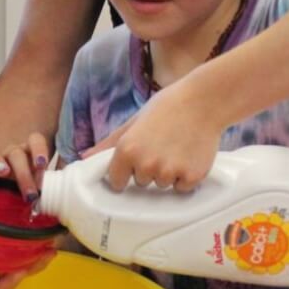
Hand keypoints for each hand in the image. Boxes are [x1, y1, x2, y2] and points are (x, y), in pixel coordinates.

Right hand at [0, 132, 51, 199]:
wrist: (8, 196)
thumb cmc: (30, 189)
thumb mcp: (41, 185)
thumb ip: (51, 184)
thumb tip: (64, 192)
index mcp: (30, 152)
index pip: (35, 141)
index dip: (39, 150)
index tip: (42, 164)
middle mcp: (14, 152)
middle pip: (17, 154)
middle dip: (24, 174)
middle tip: (30, 194)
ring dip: (0, 162)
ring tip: (3, 173)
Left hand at [84, 82, 223, 191]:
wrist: (204, 101)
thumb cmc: (168, 107)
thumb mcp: (134, 121)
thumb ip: (109, 143)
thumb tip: (83, 157)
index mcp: (127, 150)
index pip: (116, 181)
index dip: (124, 173)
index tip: (132, 164)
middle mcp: (146, 164)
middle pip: (141, 182)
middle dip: (148, 169)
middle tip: (161, 145)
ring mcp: (169, 172)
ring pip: (162, 186)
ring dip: (168, 173)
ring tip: (177, 147)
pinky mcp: (191, 177)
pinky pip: (182, 188)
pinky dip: (186, 177)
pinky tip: (189, 155)